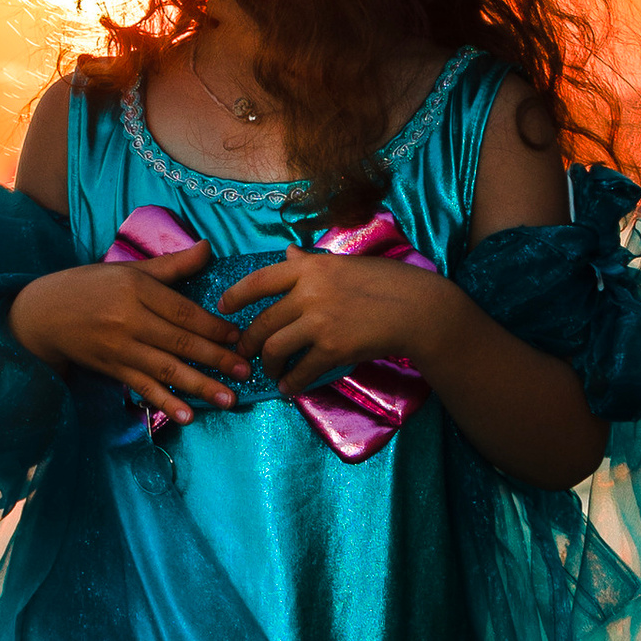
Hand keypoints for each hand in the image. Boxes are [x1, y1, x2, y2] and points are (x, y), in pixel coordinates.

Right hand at [8, 246, 246, 423]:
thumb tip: (209, 247)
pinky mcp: (111, 369)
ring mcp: (119, 348)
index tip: (238, 337)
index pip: (183, 311)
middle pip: (180, 342)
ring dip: (199, 386)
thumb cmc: (89, 286)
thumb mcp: (128, 269)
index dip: (213, 326)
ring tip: (227, 399)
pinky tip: (187, 416)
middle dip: (216, 358)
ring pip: (166, 368)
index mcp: (136, 289)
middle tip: (245, 371)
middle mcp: (129, 320)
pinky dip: (165, 401)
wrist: (43, 313)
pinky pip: (143, 387)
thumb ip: (171, 264)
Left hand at [219, 249, 451, 391]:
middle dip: (248, 342)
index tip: (223, 307)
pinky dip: (290, 383)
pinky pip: (300, 370)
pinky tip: (289, 388)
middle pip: (262, 321)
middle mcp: (308, 292)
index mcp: (309, 268)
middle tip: (244, 352)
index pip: (259, 280)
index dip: (235, 295)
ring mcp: (320, 321)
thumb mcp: (343, 264)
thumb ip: (310, 263)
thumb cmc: (383, 281)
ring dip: (267, 365)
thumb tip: (288, 252)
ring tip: (270, 371)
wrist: (417, 308)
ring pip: (274, 348)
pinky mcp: (333, 348)